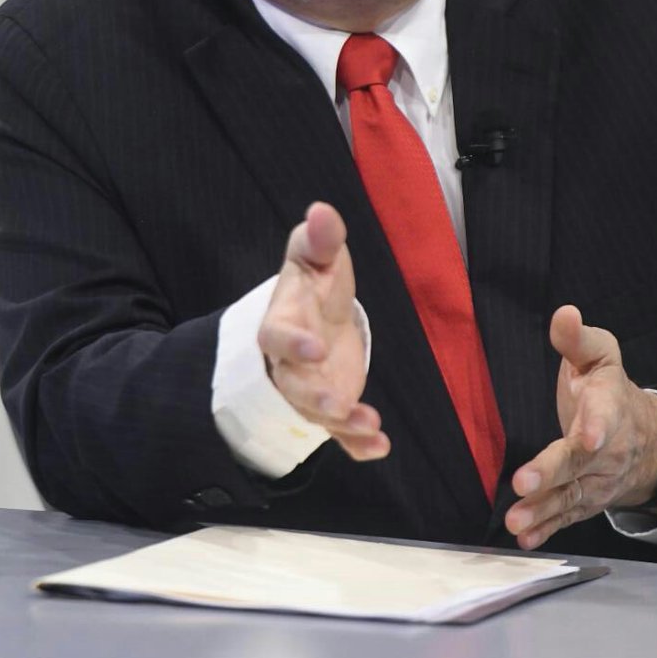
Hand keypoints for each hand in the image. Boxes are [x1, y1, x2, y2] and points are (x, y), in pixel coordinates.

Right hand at [258, 201, 389, 461]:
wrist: (316, 317)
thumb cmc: (314, 284)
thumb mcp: (317, 257)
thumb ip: (321, 239)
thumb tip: (322, 210)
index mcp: (282, 322)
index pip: (277, 336)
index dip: (293, 344)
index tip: (315, 348)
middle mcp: (290, 363)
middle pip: (293, 385)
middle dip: (312, 398)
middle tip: (336, 405)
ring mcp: (310, 389)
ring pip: (317, 414)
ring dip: (342, 423)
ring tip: (369, 425)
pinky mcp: (332, 407)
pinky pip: (340, 434)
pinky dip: (357, 445)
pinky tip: (379, 447)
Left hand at [505, 305, 656, 549]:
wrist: (645, 437)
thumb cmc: (609, 389)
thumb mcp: (599, 355)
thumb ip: (577, 339)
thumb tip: (564, 313)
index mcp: (609, 407)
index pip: (604, 417)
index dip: (596, 427)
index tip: (588, 437)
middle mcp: (607, 449)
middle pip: (579, 463)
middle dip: (552, 474)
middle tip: (523, 484)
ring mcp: (599, 480)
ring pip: (571, 496)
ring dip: (543, 510)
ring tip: (515, 520)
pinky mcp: (587, 500)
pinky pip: (568, 516)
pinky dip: (548, 529)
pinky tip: (525, 537)